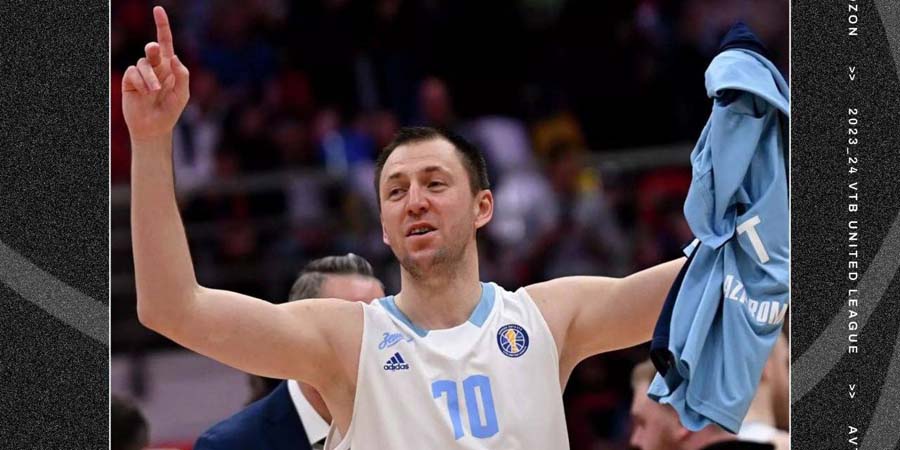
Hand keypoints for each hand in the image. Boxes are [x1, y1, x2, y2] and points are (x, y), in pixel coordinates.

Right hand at [122, 6, 189, 141]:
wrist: (154, 128)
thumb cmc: (170, 110)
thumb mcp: (182, 94)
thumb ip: (182, 75)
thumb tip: (174, 56)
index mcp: (168, 66)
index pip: (165, 42)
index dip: (162, 25)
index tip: (158, 10)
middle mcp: (154, 66)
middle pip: (151, 49)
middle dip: (152, 49)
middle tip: (153, 50)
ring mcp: (141, 73)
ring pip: (142, 63)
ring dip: (150, 77)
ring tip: (154, 91)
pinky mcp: (130, 81)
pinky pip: (133, 73)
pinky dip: (140, 82)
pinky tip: (144, 93)